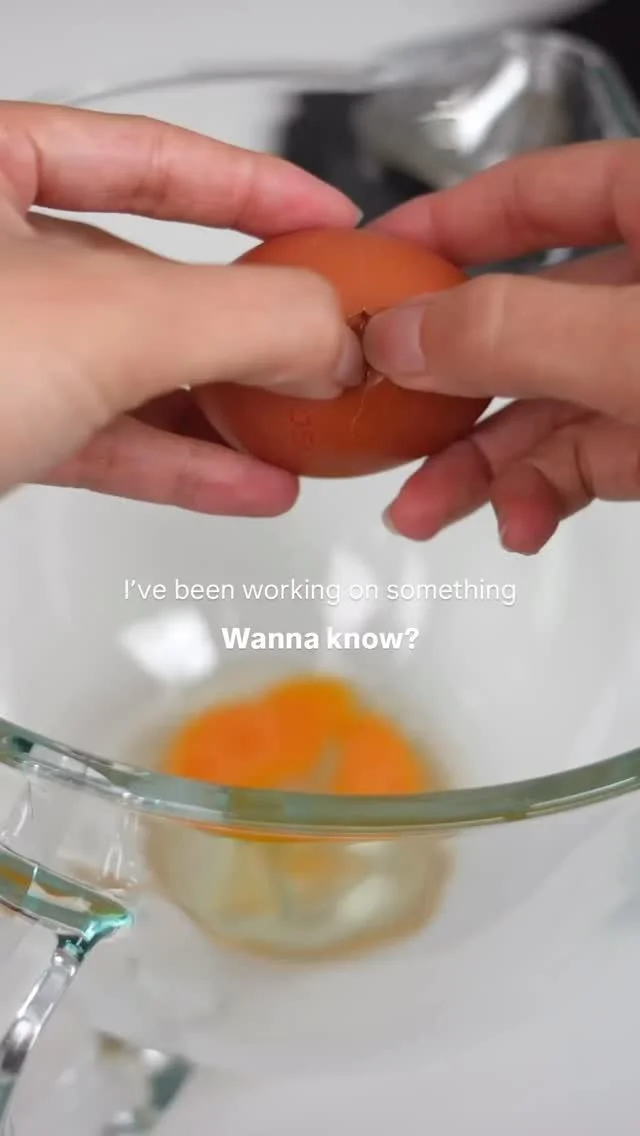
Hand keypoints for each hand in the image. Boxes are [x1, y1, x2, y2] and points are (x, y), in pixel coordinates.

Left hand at [0, 101, 361, 511]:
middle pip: (150, 277)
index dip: (254, 190)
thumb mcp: (107, 318)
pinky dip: (180, 462)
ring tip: (301, 429)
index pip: (150, 159)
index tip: (324, 221)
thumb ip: (244, 317)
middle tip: (322, 348)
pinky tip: (244, 480)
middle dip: (249, 326)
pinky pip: (103, 437)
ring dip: (228, 410)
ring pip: (131, 370)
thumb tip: (331, 338)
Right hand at [364, 141, 639, 552]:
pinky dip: (538, 496)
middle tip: (378, 417)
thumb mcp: (633, 342)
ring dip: (476, 466)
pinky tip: (516, 524)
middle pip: (516, 326)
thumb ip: (514, 332)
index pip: (533, 196)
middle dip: (440, 389)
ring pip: (540, 408)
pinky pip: (580, 462)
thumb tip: (403, 335)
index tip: (373, 260)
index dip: (445, 224)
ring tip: (424, 509)